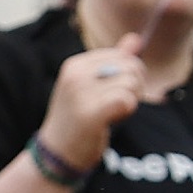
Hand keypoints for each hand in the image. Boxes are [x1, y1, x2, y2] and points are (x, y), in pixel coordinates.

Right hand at [42, 42, 147, 172]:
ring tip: (111, 113)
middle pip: (131, 67)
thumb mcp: (92, 86)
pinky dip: (127, 111)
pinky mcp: (89, 113)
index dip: (129, 75)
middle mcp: (76, 74)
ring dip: (130, 101)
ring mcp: (80, 93)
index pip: (122, 55)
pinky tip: (113, 119)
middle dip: (135, 87)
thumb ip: (115, 61)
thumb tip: (136, 39)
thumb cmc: (78, 119)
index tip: (114, 92)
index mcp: (75, 64)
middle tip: (118, 105)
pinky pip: (126, 100)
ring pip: (131, 84)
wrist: (56, 153)